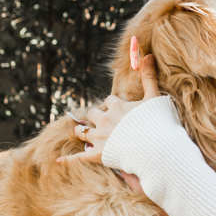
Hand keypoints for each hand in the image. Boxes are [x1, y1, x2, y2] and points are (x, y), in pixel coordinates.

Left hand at [56, 49, 159, 167]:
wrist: (157, 149)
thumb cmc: (158, 123)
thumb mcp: (155, 97)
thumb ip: (148, 76)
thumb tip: (147, 54)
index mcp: (117, 106)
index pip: (110, 101)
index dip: (113, 105)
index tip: (118, 109)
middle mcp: (105, 120)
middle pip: (93, 115)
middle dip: (96, 117)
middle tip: (100, 122)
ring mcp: (100, 138)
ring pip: (83, 132)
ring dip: (83, 132)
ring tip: (82, 133)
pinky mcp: (98, 155)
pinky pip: (78, 158)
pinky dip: (67, 159)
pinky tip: (57, 161)